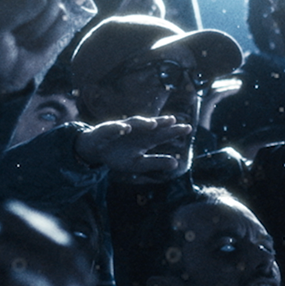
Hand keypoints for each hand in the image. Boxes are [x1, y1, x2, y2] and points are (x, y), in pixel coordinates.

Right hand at [74, 116, 191, 175]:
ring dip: (143, 123)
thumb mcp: (138, 164)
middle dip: (163, 124)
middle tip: (176, 121)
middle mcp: (136, 132)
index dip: (174, 131)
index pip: (162, 134)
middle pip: (151, 126)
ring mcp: (122, 129)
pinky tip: (126, 129)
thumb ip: (156, 163)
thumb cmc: (118, 156)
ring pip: (134, 124)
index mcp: (145, 140)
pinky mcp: (107, 130)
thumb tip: (176, 163)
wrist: (95, 151)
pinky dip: (120, 128)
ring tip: (154, 124)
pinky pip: (114, 129)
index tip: (188, 128)